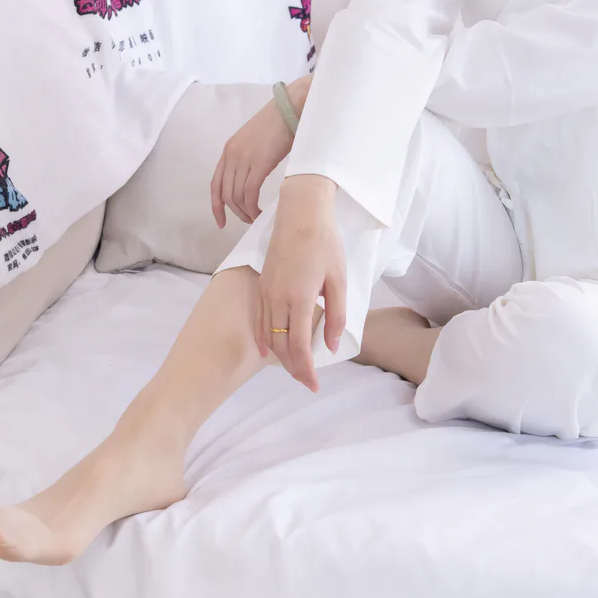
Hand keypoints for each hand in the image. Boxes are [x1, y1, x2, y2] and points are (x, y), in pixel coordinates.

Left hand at [209, 76, 310, 227]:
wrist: (290, 108)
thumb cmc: (278, 123)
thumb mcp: (255, 141)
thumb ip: (248, 158)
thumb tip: (252, 180)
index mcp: (228, 150)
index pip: (215, 184)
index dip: (216, 206)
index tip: (221, 222)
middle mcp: (231, 155)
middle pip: (225, 194)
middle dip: (234, 212)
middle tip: (247, 220)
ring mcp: (244, 159)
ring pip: (237, 196)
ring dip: (245, 212)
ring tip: (256, 217)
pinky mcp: (259, 163)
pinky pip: (249, 193)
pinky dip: (253, 207)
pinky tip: (260, 212)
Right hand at [256, 175, 345, 391]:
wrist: (300, 213)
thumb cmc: (324, 243)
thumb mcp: (338, 279)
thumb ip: (335, 314)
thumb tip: (330, 345)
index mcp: (299, 299)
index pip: (299, 346)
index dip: (306, 370)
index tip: (314, 385)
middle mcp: (278, 299)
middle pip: (281, 346)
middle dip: (294, 368)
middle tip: (307, 383)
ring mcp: (266, 292)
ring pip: (268, 335)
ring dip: (280, 356)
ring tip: (293, 369)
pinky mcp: (262, 285)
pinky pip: (259, 320)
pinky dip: (263, 338)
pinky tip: (266, 350)